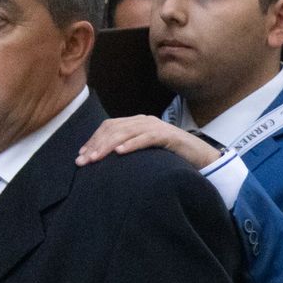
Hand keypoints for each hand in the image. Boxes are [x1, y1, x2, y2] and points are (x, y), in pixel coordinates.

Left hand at [75, 115, 220, 169]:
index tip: (81, 156)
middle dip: (95, 145)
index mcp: (138, 122)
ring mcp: (157, 126)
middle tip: (83, 161)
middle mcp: (145, 121)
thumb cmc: (171, 157)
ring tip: (95, 159)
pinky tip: (119, 153)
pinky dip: (132, 145)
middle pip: (114, 129)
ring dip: (107, 146)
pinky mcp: (168, 135)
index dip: (93, 140)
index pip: (109, 127)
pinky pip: (147, 138)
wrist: (201, 156)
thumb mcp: (145, 152)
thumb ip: (129, 149)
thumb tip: (105, 160)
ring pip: (126, 133)